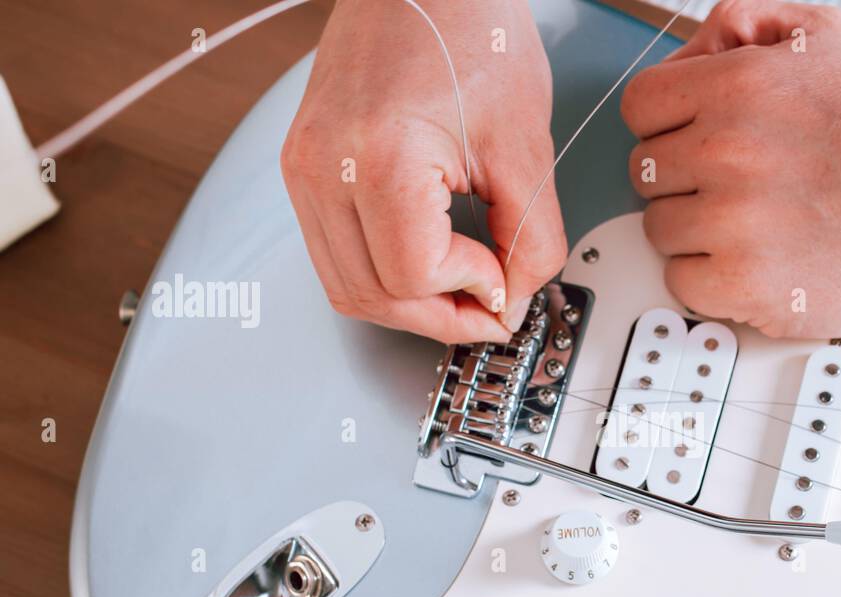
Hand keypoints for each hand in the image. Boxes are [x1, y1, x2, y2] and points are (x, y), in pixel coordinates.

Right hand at [281, 0, 566, 342]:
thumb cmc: (471, 31)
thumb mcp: (524, 147)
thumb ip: (529, 238)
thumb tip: (516, 296)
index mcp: (377, 156)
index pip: (413, 275)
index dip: (469, 292)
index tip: (506, 283)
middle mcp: (324, 165)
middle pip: (373, 295)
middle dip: (441, 318)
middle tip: (491, 311)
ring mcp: (306, 168)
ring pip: (347, 287)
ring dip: (410, 306)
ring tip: (462, 293)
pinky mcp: (306, 167)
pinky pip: (336, 254)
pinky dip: (383, 275)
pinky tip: (427, 265)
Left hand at [621, 0, 840, 337]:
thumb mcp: (825, 35)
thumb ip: (747, 22)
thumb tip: (694, 49)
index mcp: (737, 85)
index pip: (640, 107)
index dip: (667, 124)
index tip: (695, 140)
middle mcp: (729, 151)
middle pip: (645, 171)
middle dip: (683, 177)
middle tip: (736, 184)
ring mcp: (734, 222)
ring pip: (659, 230)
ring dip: (696, 230)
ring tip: (754, 223)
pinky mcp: (745, 282)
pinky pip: (682, 282)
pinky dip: (710, 279)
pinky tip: (754, 260)